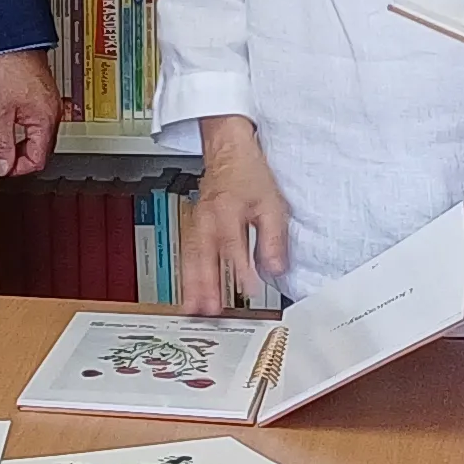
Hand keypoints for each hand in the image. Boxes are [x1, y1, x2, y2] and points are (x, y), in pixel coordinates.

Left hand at [0, 49, 63, 178]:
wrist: (9, 39)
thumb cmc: (7, 67)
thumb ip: (2, 143)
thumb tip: (4, 166)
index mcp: (46, 119)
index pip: (38, 160)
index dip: (17, 169)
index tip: (0, 168)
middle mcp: (53, 113)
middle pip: (40, 150)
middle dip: (18, 158)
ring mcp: (49, 104)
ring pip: (38, 137)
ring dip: (19, 145)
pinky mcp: (42, 96)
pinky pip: (36, 123)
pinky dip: (22, 131)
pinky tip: (8, 127)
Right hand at [180, 117, 288, 311]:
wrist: (227, 152)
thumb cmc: (248, 175)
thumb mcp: (271, 203)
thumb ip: (273, 238)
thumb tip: (276, 267)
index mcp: (228, 212)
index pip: (235, 247)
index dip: (242, 270)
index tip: (249, 291)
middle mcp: (208, 221)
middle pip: (205, 258)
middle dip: (206, 286)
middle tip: (209, 311)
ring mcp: (197, 225)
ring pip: (191, 259)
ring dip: (192, 286)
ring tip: (193, 311)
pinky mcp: (194, 229)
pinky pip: (188, 256)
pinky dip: (186, 276)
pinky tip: (188, 294)